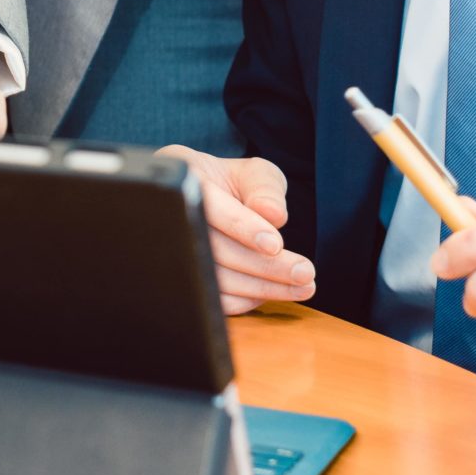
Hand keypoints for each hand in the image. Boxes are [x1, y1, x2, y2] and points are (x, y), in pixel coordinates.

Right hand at [159, 147, 315, 314]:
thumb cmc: (234, 184)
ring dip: (264, 287)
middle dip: (265, 265)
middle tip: (305, 273)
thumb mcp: (255, 174)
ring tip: (304, 285)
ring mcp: (174, 251)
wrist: (213, 202)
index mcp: (185, 177)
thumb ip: (265, 189)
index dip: (241, 227)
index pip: (209, 206)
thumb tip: (274, 216)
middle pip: (215, 249)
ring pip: (216, 278)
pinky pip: (216, 299)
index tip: (276, 244)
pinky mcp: (187, 280)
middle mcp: (170, 216)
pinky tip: (274, 290)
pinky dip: (248, 299)